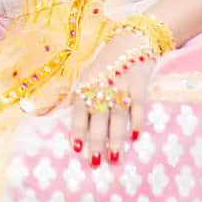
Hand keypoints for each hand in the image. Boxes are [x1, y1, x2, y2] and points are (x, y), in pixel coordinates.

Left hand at [69, 32, 154, 166]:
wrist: (132, 40)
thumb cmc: (107, 64)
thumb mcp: (88, 75)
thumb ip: (79, 96)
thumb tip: (61, 117)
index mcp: (87, 84)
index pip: (79, 110)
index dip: (77, 129)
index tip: (76, 148)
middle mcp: (102, 85)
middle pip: (98, 116)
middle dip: (96, 140)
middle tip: (95, 162)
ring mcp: (122, 85)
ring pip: (117, 115)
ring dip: (115, 137)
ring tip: (114, 157)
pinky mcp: (140, 85)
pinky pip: (138, 106)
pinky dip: (137, 121)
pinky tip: (135, 137)